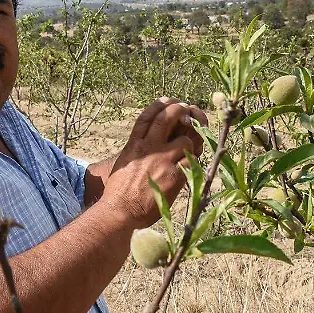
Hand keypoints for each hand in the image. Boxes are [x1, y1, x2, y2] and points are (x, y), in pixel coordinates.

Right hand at [99, 97, 207, 227]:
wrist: (121, 212)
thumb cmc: (119, 193)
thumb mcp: (124, 164)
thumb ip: (137, 151)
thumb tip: (148, 144)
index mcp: (134, 145)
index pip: (147, 117)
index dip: (159, 105)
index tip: (168, 100)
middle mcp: (148, 148)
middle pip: (167, 118)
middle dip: (180, 110)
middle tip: (188, 111)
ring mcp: (161, 161)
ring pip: (186, 140)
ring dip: (190, 144)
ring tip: (189, 151)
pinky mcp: (173, 176)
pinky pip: (192, 161)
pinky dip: (193, 163)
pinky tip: (190, 168)